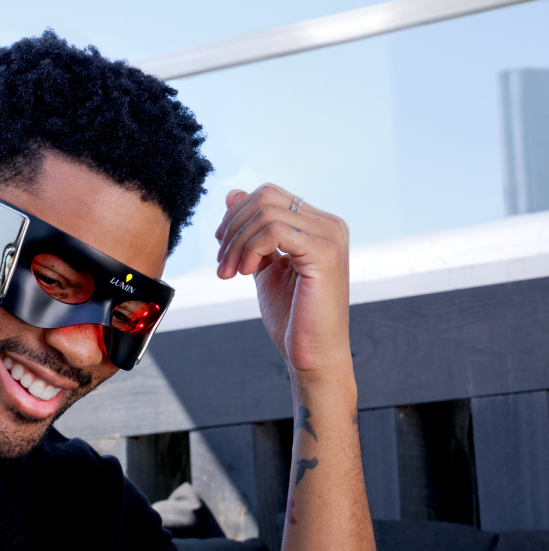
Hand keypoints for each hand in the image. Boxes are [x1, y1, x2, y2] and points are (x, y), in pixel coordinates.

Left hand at [215, 185, 350, 379]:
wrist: (312, 355)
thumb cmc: (292, 318)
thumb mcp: (265, 268)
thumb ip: (252, 235)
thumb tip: (232, 195)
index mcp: (317, 226)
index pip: (270, 196)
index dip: (236, 216)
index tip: (221, 247)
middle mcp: (329, 225)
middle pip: (266, 197)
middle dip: (232, 228)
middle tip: (222, 263)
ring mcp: (329, 236)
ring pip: (266, 213)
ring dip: (237, 244)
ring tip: (230, 273)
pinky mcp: (324, 253)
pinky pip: (275, 231)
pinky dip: (251, 249)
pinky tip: (246, 272)